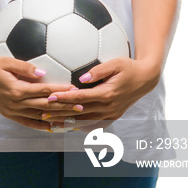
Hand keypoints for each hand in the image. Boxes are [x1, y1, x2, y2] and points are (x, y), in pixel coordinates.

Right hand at [0, 56, 78, 130]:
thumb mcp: (7, 61)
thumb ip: (25, 67)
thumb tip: (43, 72)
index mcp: (17, 90)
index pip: (44, 91)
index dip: (60, 91)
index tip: (74, 89)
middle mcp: (16, 104)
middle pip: (45, 106)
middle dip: (64, 106)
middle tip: (81, 106)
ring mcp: (13, 111)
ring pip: (39, 116)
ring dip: (57, 117)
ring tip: (72, 118)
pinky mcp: (11, 115)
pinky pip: (29, 122)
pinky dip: (42, 125)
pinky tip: (54, 127)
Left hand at [38, 57, 161, 130]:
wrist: (145, 79)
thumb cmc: (129, 67)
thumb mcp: (115, 63)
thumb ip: (98, 70)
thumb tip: (81, 78)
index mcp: (107, 94)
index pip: (80, 98)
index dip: (64, 98)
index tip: (49, 97)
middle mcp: (108, 108)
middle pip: (79, 112)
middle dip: (60, 112)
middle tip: (42, 112)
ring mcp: (110, 115)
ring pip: (84, 121)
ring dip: (67, 121)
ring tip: (51, 121)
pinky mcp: (112, 117)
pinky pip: (93, 124)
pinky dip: (79, 125)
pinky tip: (68, 124)